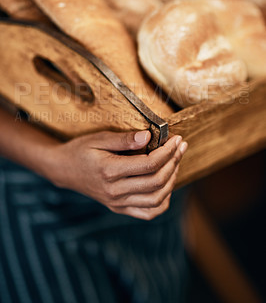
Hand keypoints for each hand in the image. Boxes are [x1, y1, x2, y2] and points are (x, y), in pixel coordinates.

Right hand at [47, 130, 187, 219]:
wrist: (64, 170)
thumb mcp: (99, 138)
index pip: (149, 165)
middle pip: (156, 182)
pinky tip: (166, 185)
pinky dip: (163, 201)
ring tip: (176, 162)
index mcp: (109, 171)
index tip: (176, 139)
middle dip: (174, 162)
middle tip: (181, 146)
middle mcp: (115, 192)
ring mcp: (117, 203)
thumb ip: (124, 139)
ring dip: (172, 180)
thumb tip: (148, 137)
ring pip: (156, 200)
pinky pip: (148, 213)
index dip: (167, 152)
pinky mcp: (119, 208)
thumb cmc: (81, 150)